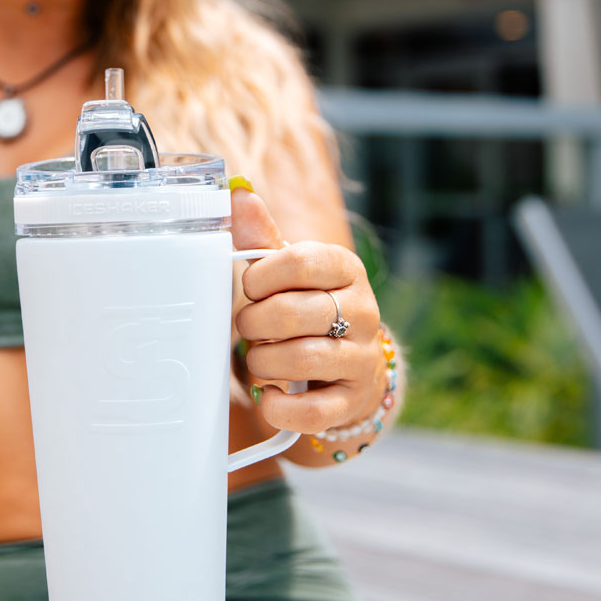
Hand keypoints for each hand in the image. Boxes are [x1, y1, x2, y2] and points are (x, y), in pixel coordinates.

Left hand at [230, 185, 385, 437]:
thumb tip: (236, 190)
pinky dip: (280, 406)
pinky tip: (269, 396)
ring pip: (303, 359)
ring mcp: (363, 358)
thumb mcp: (285, 271)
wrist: (343, 366)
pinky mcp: (353, 401)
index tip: (250, 287)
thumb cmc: (303, 307)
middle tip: (247, 328)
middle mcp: (363, 310)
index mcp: (344, 269)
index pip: (301, 261)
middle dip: (255, 324)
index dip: (262, 277)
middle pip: (295, 313)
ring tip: (257, 359)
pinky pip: (314, 411)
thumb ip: (259, 235)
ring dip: (263, 362)